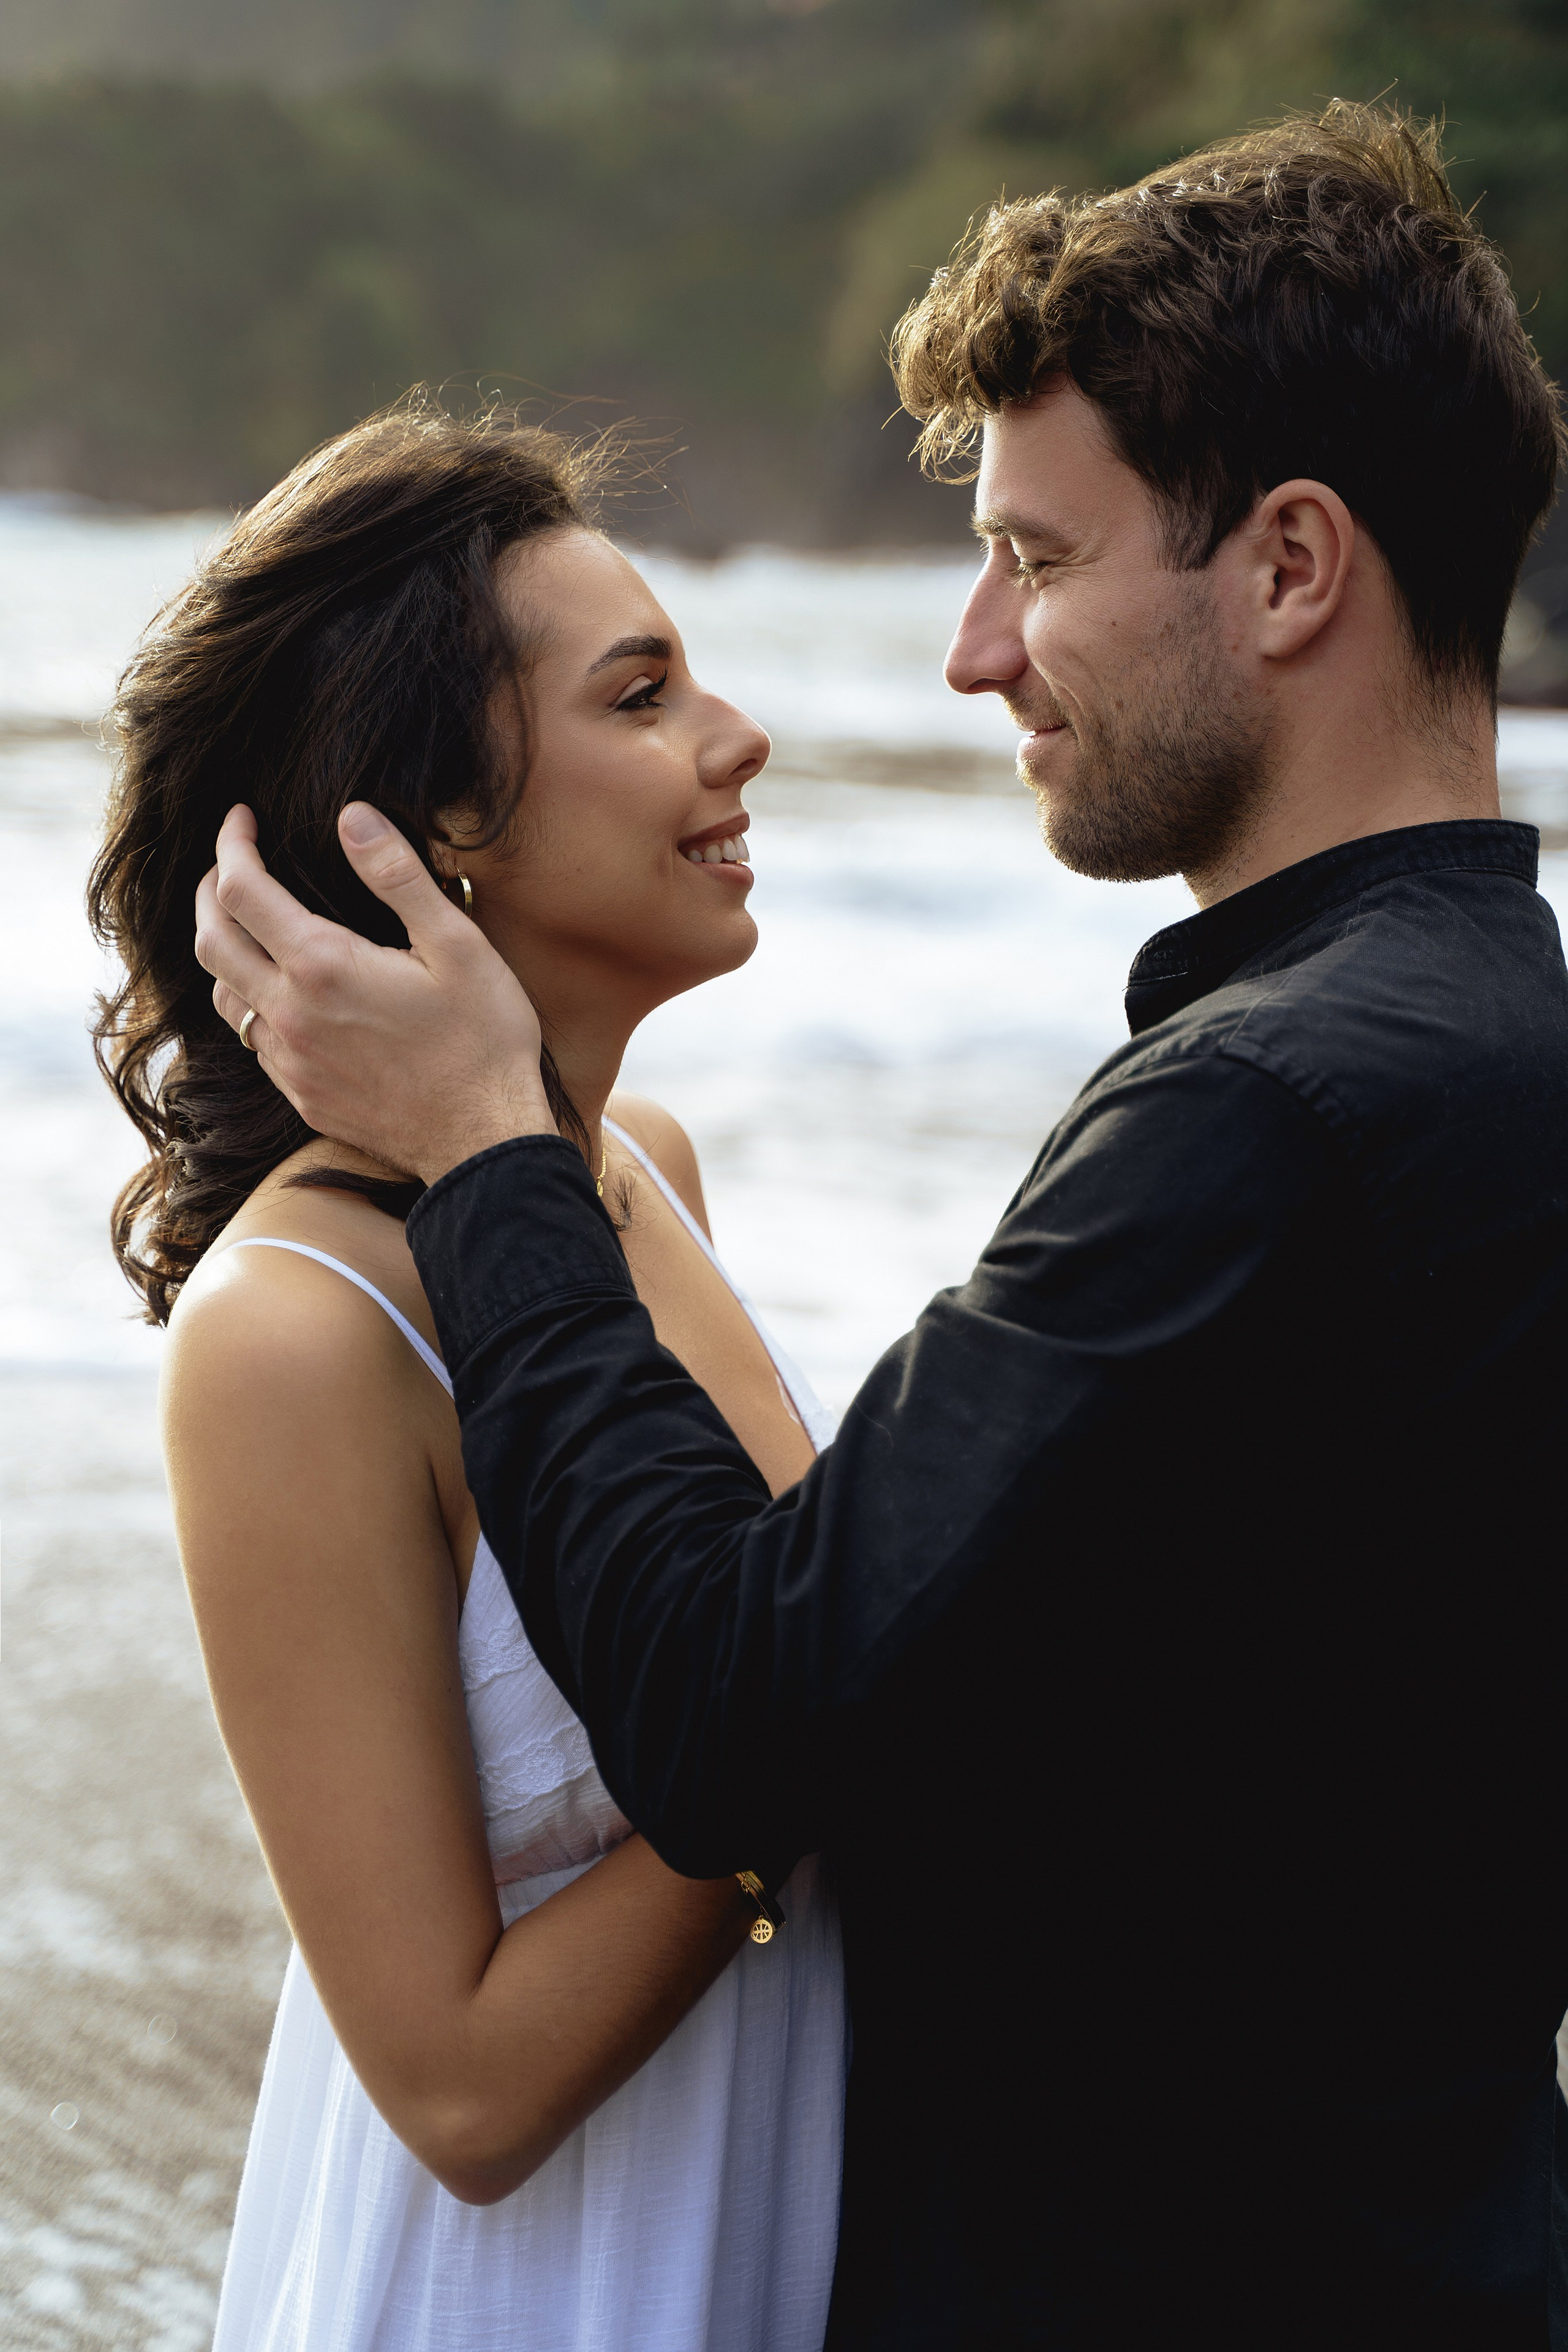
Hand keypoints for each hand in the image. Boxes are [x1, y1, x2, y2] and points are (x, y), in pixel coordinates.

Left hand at [195, 803, 556, 1182]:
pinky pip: (254, 1041)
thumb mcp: (457, 945)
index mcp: (322, 967)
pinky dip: (253, 1003)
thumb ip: (397, 876)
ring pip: (223, 995)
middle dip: (209, 891)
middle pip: (210, 940)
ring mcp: (290, 1062)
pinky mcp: (301, 1095)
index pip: (241, 889)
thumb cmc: (482, 1040)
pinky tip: (285, 994)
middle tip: (230, 863)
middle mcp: (289, 1014)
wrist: (483, 1141)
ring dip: (224, 950)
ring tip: (250, 926)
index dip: (231, 844)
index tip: (242, 818)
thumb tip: (352, 816)